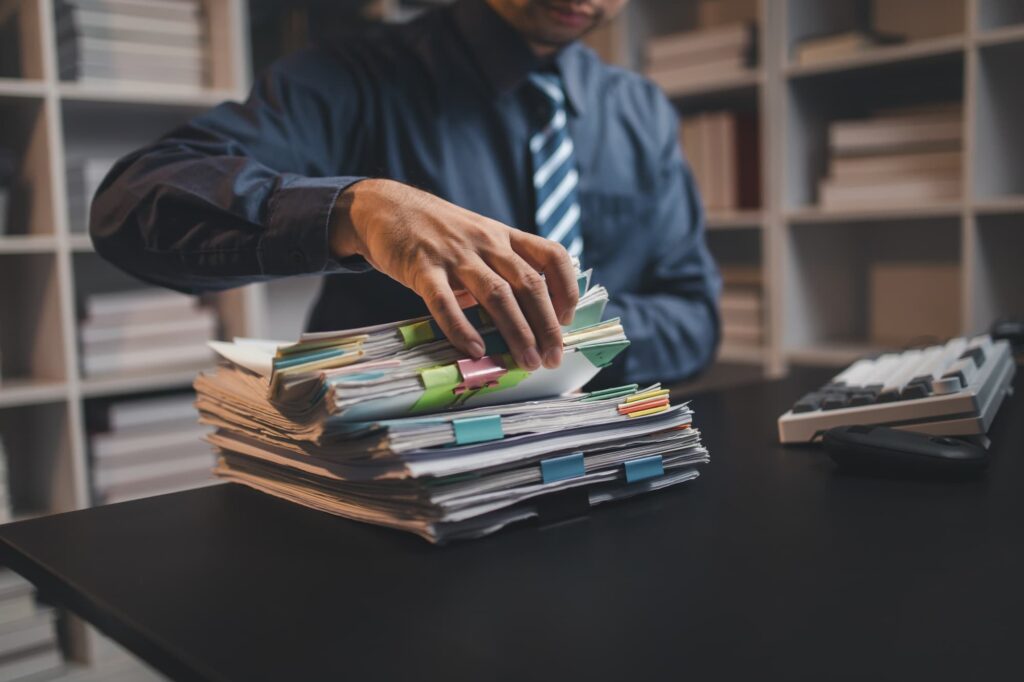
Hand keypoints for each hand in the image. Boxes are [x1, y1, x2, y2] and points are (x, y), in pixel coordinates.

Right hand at [329, 179, 577, 370]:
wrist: (385, 206)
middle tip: (553, 357)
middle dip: (546, 326)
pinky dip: (461, 328)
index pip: (551, 256)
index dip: (566, 288)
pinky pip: (444, 301)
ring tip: (527, 361)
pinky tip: (474, 350)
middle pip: (528, 284)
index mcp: (503, 236)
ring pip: (496, 295)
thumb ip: (498, 269)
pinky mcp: (421, 266)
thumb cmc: (435, 232)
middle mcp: (486, 242)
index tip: (568, 319)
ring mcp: (454, 254)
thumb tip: (523, 318)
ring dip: (517, 332)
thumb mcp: (477, 239)